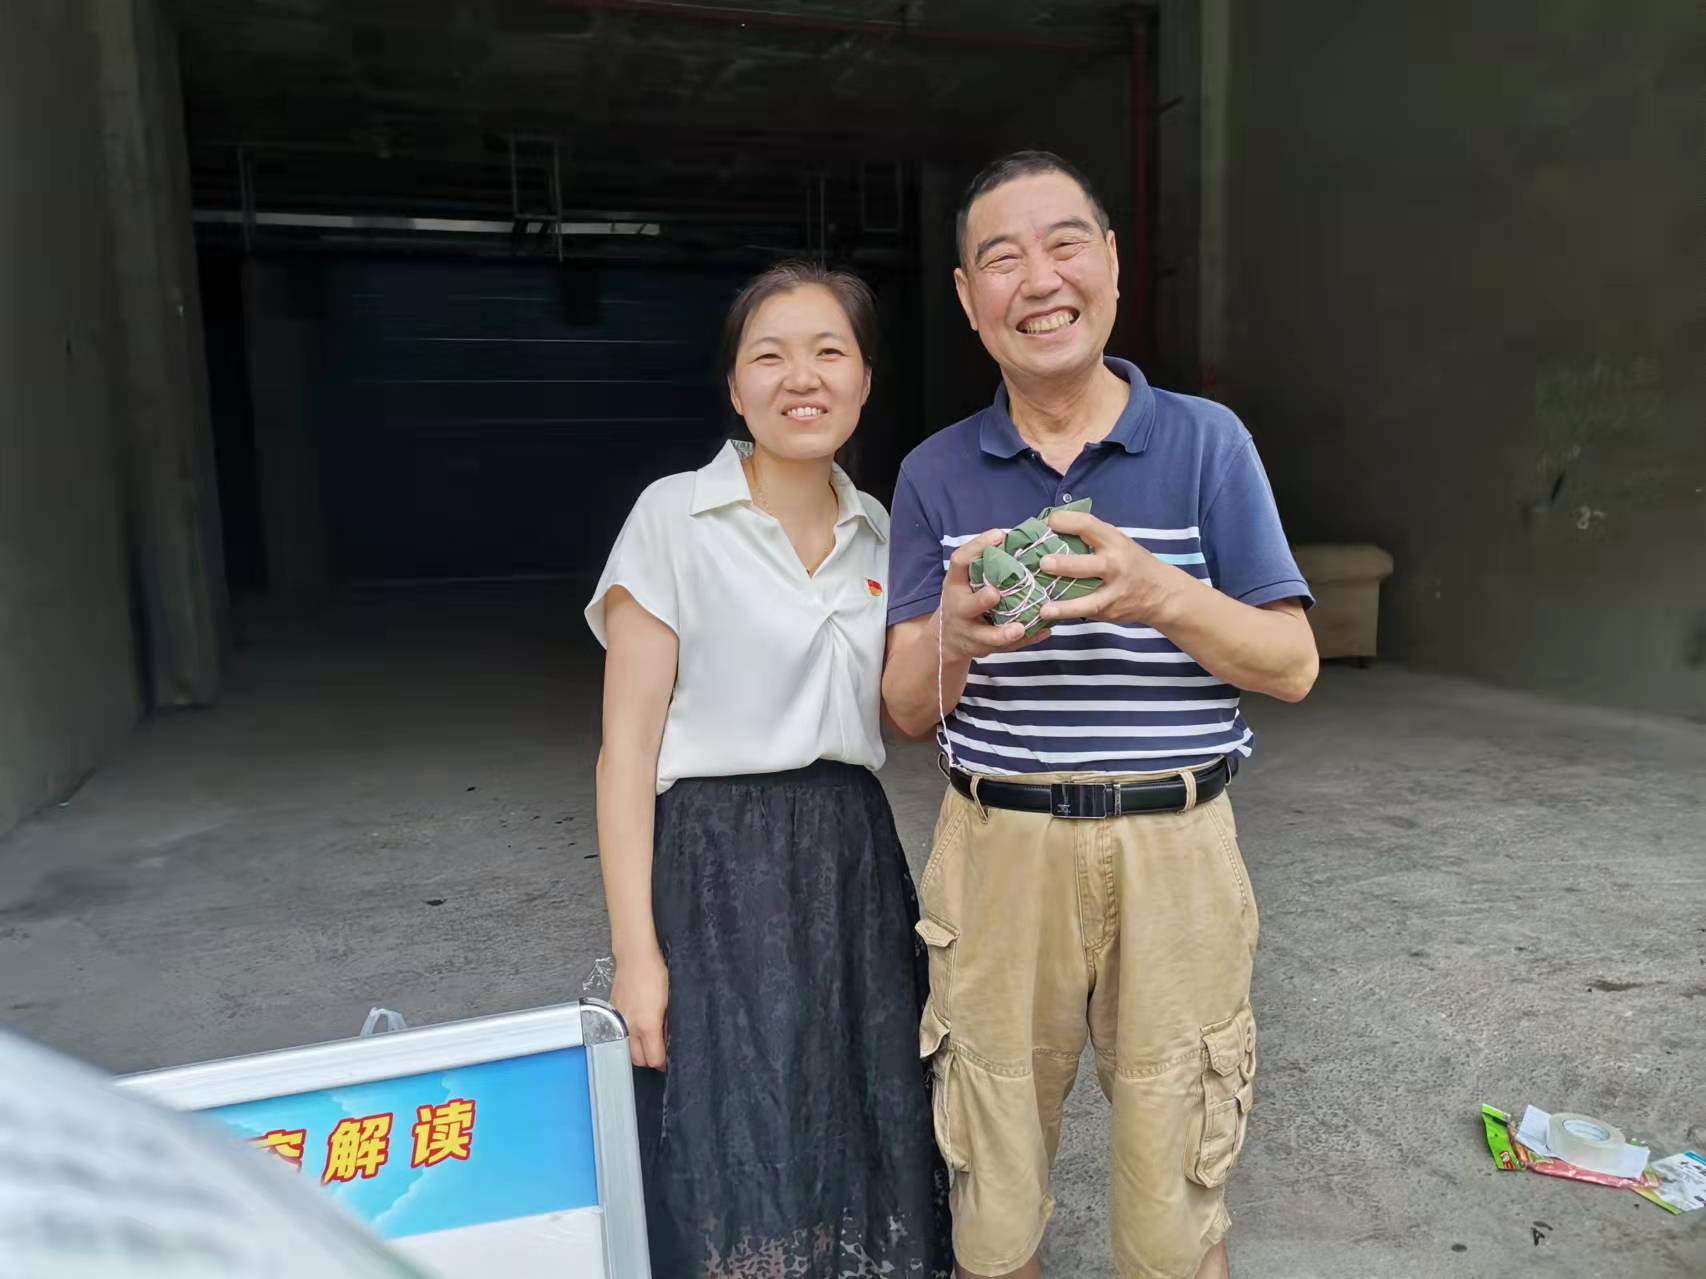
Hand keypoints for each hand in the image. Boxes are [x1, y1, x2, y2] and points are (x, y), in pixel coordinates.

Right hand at [612, 947, 669, 1068]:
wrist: (636, 957)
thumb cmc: (655, 973)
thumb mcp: (671, 1000)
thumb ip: (669, 1023)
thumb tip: (669, 1038)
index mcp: (648, 1025)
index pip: (654, 1059)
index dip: (664, 1062)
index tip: (668, 1059)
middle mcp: (631, 1026)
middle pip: (638, 1060)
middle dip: (650, 1059)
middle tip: (660, 1052)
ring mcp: (620, 1021)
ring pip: (627, 1050)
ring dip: (638, 1051)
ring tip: (648, 1042)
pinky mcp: (613, 1014)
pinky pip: (619, 1035)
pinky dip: (628, 1038)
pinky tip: (637, 1029)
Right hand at [940, 530, 1051, 658]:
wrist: (948, 639)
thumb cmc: (963, 598)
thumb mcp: (964, 579)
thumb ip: (982, 563)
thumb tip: (1013, 535)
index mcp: (955, 584)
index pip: (959, 562)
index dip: (976, 548)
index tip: (999, 535)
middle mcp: (959, 609)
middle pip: (967, 606)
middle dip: (981, 601)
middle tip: (995, 593)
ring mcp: (970, 633)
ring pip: (986, 637)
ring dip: (1003, 633)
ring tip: (1020, 628)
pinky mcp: (984, 649)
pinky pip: (1007, 649)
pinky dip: (1027, 640)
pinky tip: (1043, 631)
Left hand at [1037, 509, 1189, 626]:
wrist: (1161, 592)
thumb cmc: (1131, 561)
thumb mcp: (1117, 542)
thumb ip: (1091, 537)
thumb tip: (1051, 530)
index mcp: (1114, 541)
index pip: (1088, 526)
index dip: (1066, 522)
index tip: (1047, 523)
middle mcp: (1115, 566)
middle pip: (1090, 565)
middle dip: (1065, 565)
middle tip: (1044, 563)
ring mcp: (1114, 592)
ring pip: (1089, 599)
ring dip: (1066, 605)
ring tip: (1045, 608)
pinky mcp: (1110, 611)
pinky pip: (1086, 612)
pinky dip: (1067, 614)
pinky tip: (1048, 614)